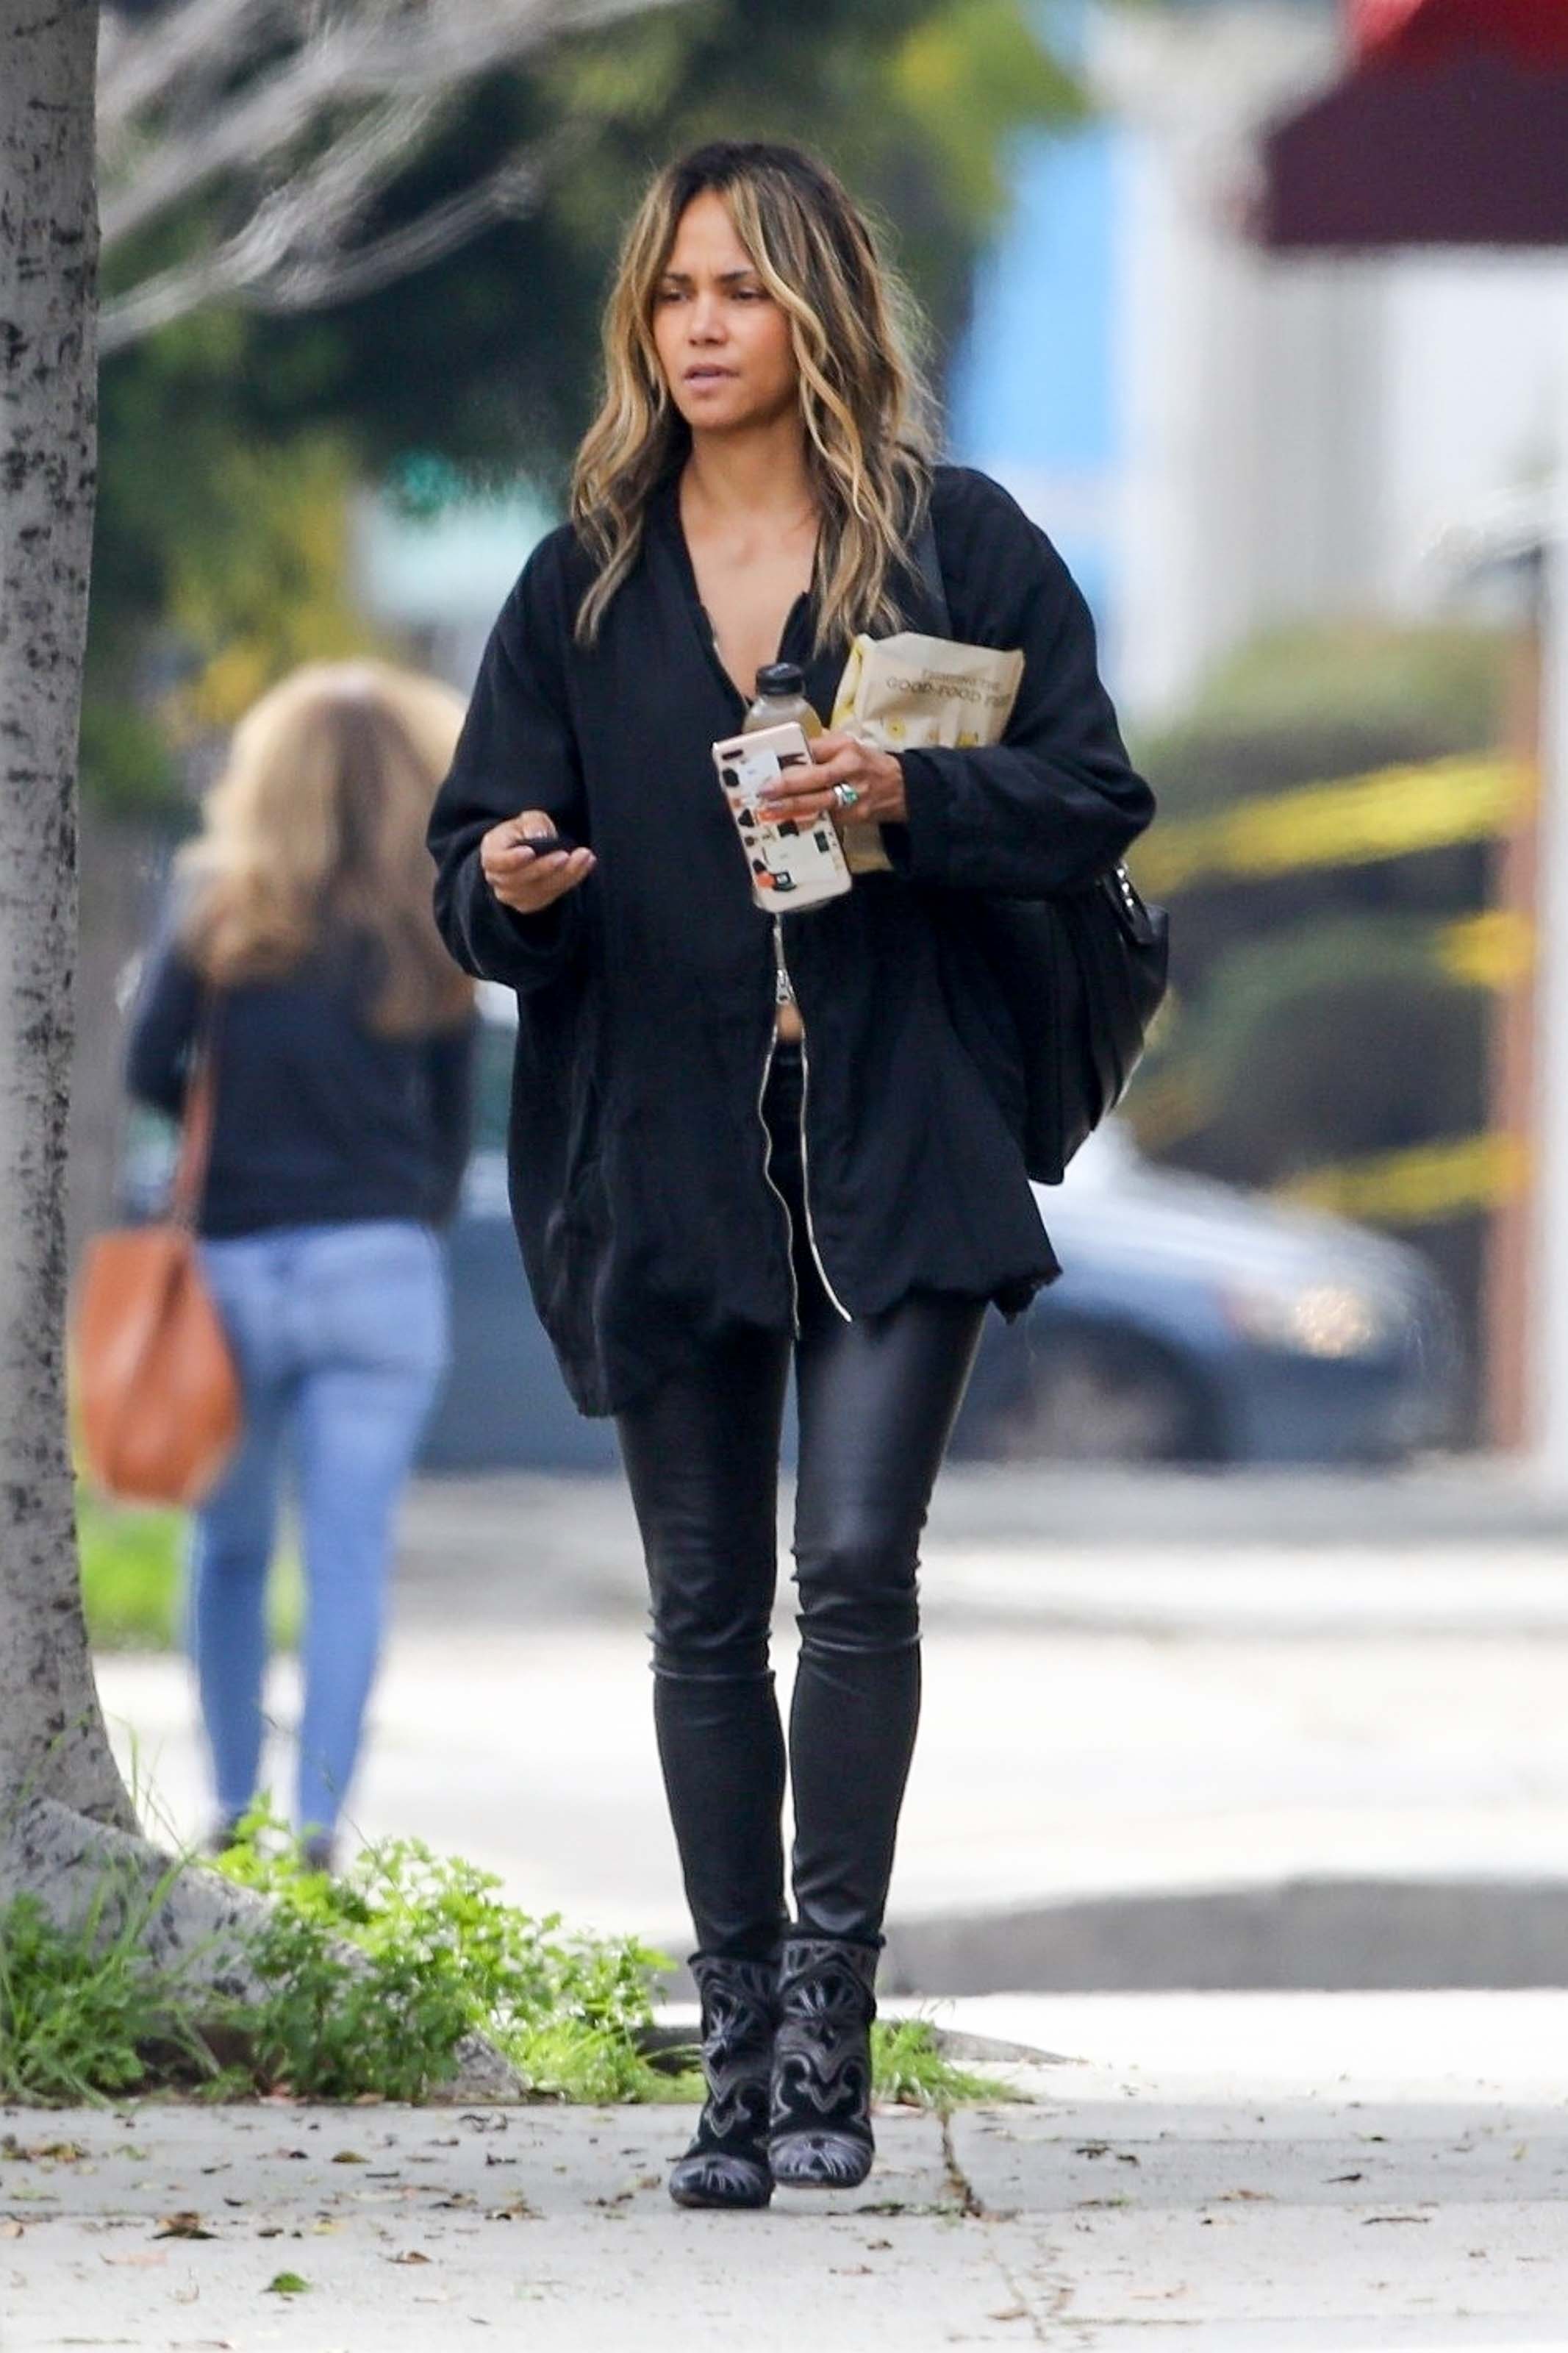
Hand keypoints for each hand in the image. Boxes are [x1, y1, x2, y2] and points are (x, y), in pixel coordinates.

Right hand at [480, 809, 594, 913]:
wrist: (529, 852)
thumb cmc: (525, 832)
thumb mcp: (529, 819)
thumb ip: (532, 824)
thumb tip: (538, 835)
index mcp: (491, 852)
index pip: (494, 861)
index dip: (510, 859)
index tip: (530, 851)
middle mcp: (497, 878)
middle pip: (518, 880)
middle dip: (545, 867)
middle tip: (566, 855)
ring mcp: (511, 895)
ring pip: (538, 891)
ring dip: (564, 875)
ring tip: (584, 857)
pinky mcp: (529, 904)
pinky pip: (550, 896)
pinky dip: (570, 881)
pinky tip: (585, 865)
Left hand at [761, 729, 905, 830]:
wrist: (901, 788)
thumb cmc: (867, 764)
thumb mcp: (848, 746)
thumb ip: (819, 747)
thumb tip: (788, 750)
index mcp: (845, 747)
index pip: (814, 749)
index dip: (790, 757)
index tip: (768, 764)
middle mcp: (850, 769)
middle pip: (817, 778)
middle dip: (788, 785)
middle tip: (766, 790)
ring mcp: (854, 796)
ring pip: (820, 803)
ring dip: (794, 808)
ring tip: (772, 810)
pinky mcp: (854, 817)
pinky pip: (827, 819)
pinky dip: (807, 821)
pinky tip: (790, 823)